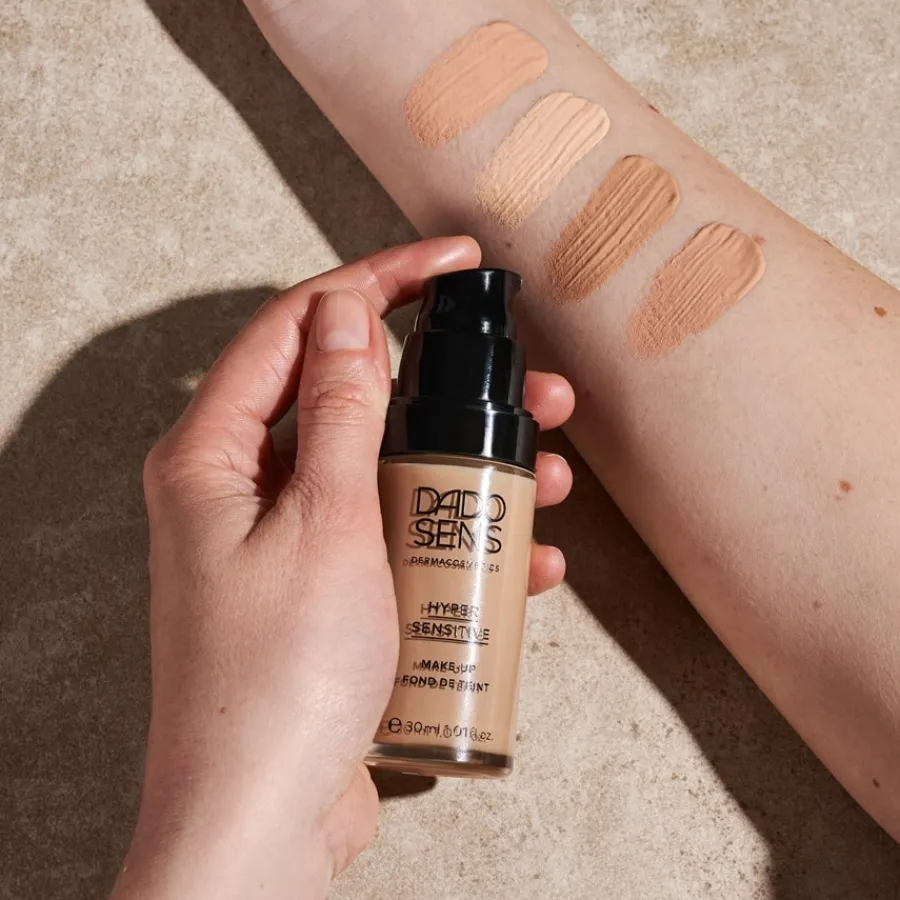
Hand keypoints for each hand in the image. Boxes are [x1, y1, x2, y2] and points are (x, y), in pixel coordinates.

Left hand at [112, 237, 574, 899]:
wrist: (265, 825)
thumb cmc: (277, 681)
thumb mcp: (323, 525)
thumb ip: (338, 413)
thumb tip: (347, 314)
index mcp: (214, 455)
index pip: (300, 328)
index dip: (379, 281)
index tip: (453, 262)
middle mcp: (245, 490)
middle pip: (359, 402)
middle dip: (451, 388)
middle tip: (532, 386)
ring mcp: (291, 544)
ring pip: (393, 473)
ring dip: (474, 467)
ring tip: (549, 472)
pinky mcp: (330, 593)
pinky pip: (400, 541)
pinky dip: (461, 540)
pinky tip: (529, 558)